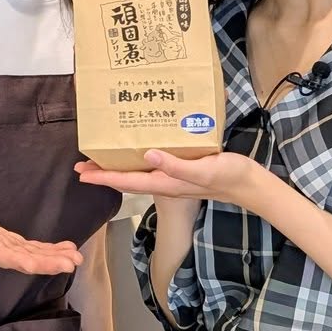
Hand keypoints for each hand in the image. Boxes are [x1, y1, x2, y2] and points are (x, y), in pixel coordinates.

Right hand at [0, 194, 83, 275]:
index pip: (2, 255)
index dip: (20, 260)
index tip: (36, 264)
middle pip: (23, 260)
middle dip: (47, 263)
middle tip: (71, 263)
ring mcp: (4, 247)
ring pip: (32, 256)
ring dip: (53, 258)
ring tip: (75, 258)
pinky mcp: (8, 242)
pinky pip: (32, 249)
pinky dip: (49, 251)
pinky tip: (66, 250)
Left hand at [76, 151, 264, 210]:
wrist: (249, 183)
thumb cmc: (227, 176)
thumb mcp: (202, 170)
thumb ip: (175, 165)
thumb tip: (147, 155)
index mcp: (166, 182)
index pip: (127, 181)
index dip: (104, 177)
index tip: (83, 173)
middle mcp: (165, 181)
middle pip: (127, 178)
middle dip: (104, 172)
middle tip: (82, 165)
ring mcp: (173, 176)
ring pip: (138, 171)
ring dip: (118, 165)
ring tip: (102, 156)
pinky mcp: (182, 167)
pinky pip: (153, 164)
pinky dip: (139, 157)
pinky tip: (138, 147)